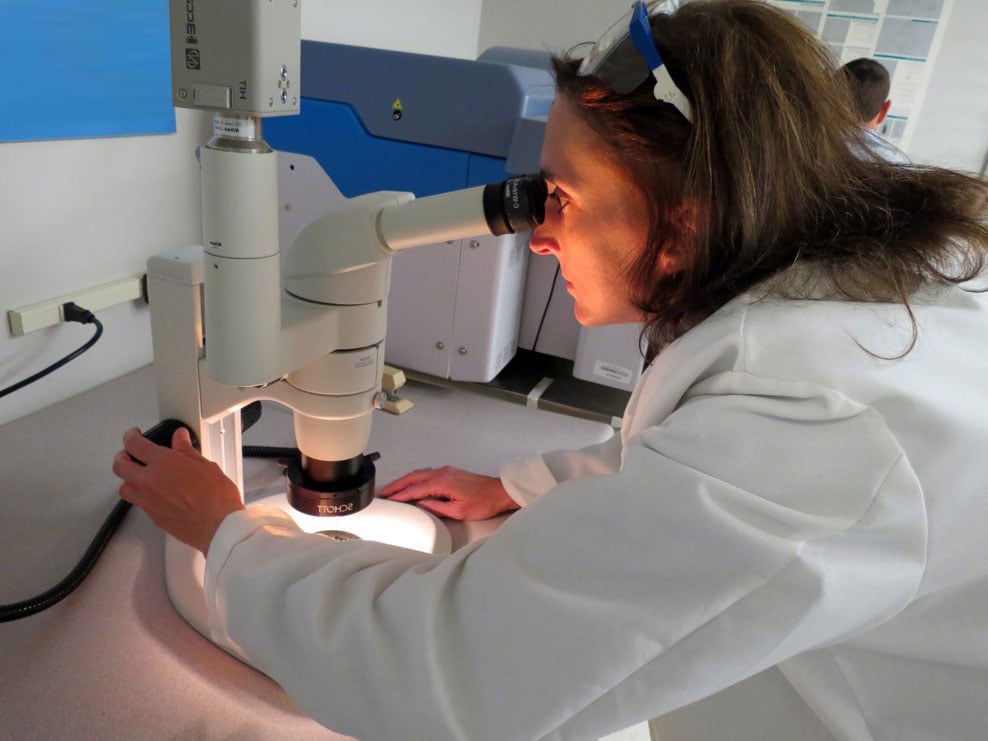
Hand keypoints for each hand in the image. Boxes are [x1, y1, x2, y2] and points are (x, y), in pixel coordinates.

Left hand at [112, 427, 244, 553]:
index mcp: (163, 463)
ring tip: (136, 476)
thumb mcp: (205, 465)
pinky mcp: (153, 516)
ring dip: (127, 479)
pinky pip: (137, 503)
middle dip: (122, 457)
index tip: (134, 435)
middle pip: (120, 466)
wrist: (218, 526)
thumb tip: (180, 440)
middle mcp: (150, 481)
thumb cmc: (216, 498)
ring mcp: (148, 500)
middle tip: (129, 454)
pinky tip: (153, 493)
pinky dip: (141, 496)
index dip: (131, 437)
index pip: (135, 444)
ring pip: (124, 487)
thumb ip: (186, 451)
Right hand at [378, 466, 519, 520]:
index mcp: (443, 482)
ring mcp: (447, 471)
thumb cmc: (483, 502)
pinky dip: (416, 478)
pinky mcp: (451, 472)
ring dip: (405, 481)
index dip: (400, 495)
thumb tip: (421, 505)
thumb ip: (437, 507)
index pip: (415, 489)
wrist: (500, 492)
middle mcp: (443, 473)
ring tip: (394, 489)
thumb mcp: (459, 511)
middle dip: (397, 485)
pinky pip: (427, 473)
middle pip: (413, 477)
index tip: (387, 499)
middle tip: (383, 492)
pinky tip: (413, 484)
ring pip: (420, 474)